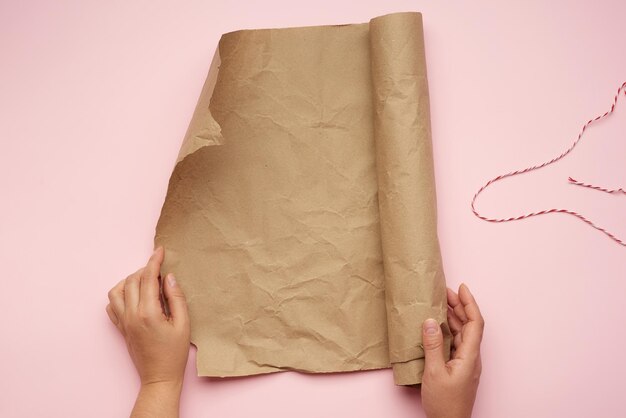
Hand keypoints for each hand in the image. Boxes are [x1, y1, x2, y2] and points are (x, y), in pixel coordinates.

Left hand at [106, 247, 189, 417]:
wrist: (159, 377)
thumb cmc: (174, 353)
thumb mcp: (184, 324)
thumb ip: (176, 298)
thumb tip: (169, 277)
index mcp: (148, 312)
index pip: (148, 278)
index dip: (154, 261)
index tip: (160, 250)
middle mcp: (131, 315)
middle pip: (131, 281)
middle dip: (145, 269)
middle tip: (159, 268)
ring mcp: (123, 322)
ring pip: (116, 291)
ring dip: (129, 280)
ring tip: (145, 281)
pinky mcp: (120, 328)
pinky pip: (111, 306)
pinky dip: (120, 295)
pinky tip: (133, 296)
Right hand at [421, 284, 483, 417]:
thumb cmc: (445, 404)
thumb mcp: (434, 372)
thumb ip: (432, 345)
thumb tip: (431, 321)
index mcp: (470, 356)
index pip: (475, 323)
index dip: (469, 303)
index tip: (461, 288)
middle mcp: (471, 357)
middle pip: (470, 325)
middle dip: (460, 306)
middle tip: (446, 291)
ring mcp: (466, 362)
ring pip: (464, 333)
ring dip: (455, 317)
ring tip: (442, 303)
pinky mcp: (459, 367)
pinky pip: (457, 342)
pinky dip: (450, 329)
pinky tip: (440, 326)